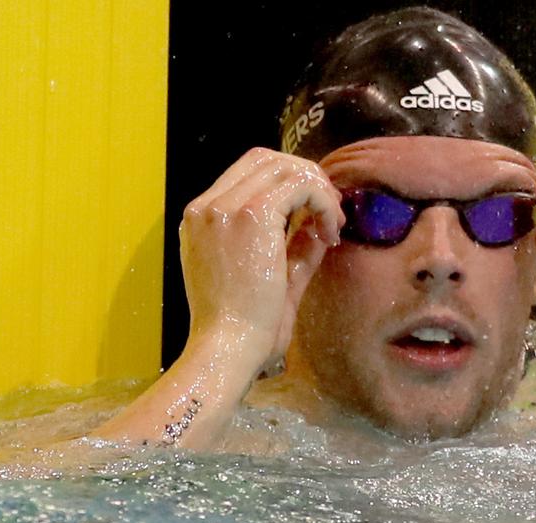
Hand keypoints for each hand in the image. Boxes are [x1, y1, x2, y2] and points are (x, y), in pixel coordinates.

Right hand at [180, 148, 342, 361]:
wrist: (228, 349)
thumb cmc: (245, 329)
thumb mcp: (273, 280)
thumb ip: (293, 248)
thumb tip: (320, 227)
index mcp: (201, 221)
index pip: (248, 173)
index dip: (290, 183)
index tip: (315, 215)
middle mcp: (206, 207)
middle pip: (266, 159)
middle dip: (307, 177)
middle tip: (332, 212)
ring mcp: (224, 208)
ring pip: (285, 167)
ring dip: (319, 191)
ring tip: (333, 225)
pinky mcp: (251, 216)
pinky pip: (300, 185)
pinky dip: (324, 203)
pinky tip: (330, 232)